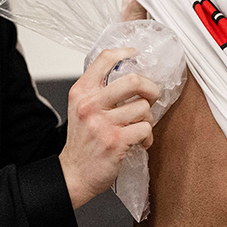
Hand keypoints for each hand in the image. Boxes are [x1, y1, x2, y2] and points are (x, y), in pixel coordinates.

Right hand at [59, 48, 160, 209]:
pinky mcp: (115, 140)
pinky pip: (145, 129)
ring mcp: (102, 123)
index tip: (135, 54)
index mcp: (81, 92)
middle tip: (151, 95)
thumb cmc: (82, 141)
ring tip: (138, 126)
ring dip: (147, 119)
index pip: (104, 59)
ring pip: (143, 107)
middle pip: (132, 80)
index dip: (125, 52)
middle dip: (150, 88)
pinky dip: (147, 137)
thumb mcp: (81, 108)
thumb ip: (98, 90)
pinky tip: (139, 141)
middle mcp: (90, 104)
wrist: (74, 174)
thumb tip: (129, 73)